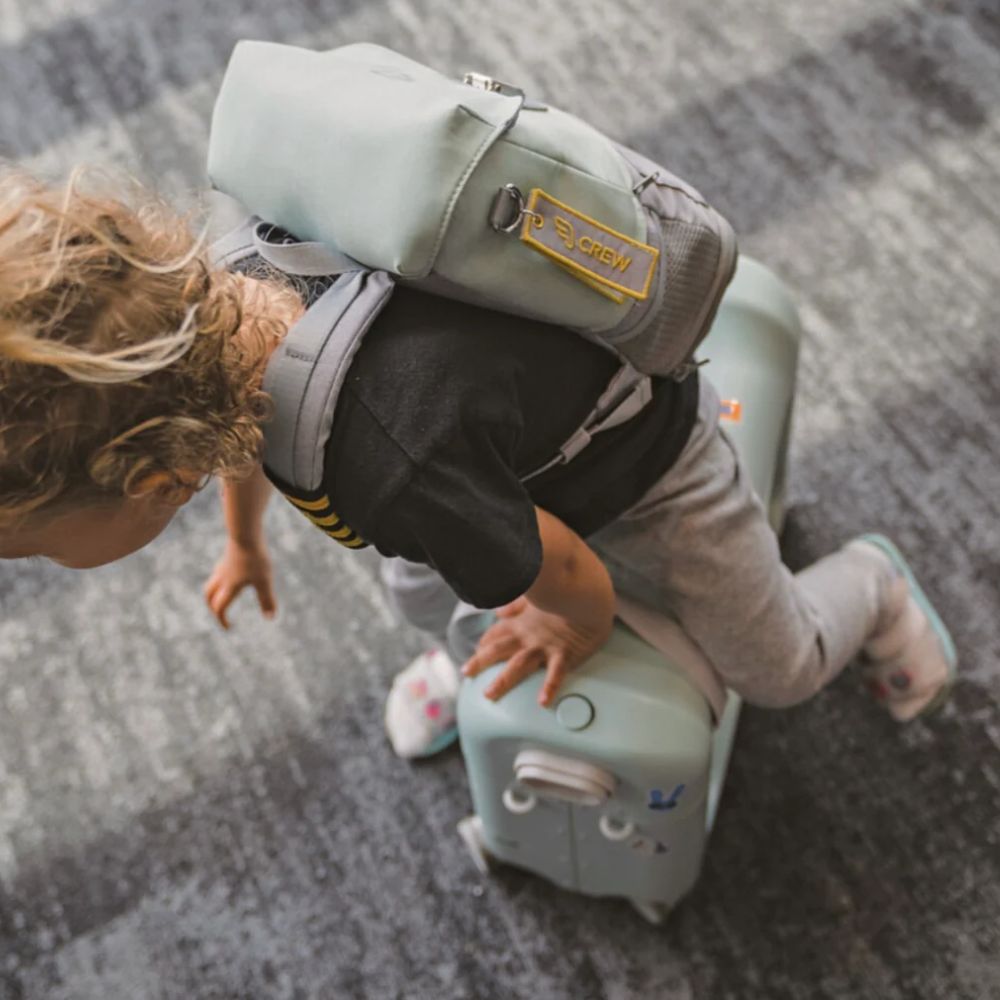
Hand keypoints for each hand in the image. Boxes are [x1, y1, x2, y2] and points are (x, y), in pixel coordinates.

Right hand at [203, 539, 276, 628]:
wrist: (244, 532)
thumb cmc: (255, 558)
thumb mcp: (264, 580)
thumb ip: (266, 599)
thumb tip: (270, 618)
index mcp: (229, 587)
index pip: (220, 608)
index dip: (222, 620)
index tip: (229, 627)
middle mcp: (222, 578)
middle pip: (209, 596)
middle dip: (213, 607)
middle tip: (220, 613)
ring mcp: (223, 566)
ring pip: (212, 583)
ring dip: (215, 593)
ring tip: (224, 595)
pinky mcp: (227, 555)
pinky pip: (219, 571)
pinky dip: (221, 579)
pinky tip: (232, 576)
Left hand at [461, 596, 612, 705]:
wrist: (591, 592)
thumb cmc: (565, 591)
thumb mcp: (537, 594)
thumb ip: (517, 604)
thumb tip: (499, 611)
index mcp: (523, 622)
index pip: (498, 633)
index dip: (485, 641)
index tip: (477, 650)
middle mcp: (530, 636)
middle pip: (500, 649)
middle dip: (481, 661)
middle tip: (465, 672)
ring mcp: (546, 647)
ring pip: (519, 665)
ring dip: (503, 680)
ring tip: (489, 694)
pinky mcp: (565, 654)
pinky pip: (556, 673)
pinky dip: (549, 687)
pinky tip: (542, 702)